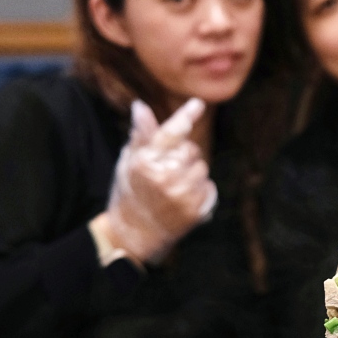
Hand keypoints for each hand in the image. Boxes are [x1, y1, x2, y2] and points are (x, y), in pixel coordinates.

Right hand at [98, 97, 217, 263]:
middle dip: (183, 155)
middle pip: (191, 149)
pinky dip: (200, 190)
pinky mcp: (194, 212)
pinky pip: (209, 187)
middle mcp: (163, 178)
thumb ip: (140, 135)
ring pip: (202, 168)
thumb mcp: (128, 162)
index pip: (170, 133)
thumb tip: (141, 106)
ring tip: (174, 186)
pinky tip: (183, 198)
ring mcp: (180, 196)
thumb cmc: (129, 192)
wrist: (133, 234)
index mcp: (145, 162)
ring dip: (192, 173)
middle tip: (167, 170)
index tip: (198, 103)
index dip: (185, 116)